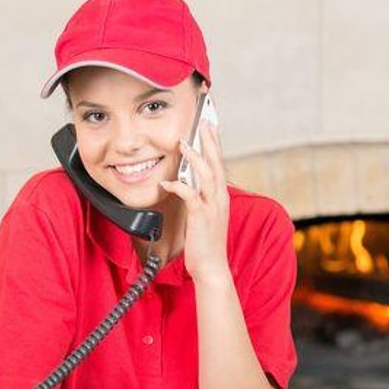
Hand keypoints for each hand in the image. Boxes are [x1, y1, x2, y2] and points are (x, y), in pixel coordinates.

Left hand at [160, 121, 230, 286]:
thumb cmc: (206, 243)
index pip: (219, 165)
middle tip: (204, 122)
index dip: (215, 145)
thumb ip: (199, 198)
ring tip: (184, 143)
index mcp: (220, 197)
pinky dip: (179, 186)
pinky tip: (168, 182)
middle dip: (210, 141)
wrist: (212, 266)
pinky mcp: (201, 217)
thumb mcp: (205, 216)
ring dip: (195, 158)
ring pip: (206, 175)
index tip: (210, 127)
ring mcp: (212, 207)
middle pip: (216, 163)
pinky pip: (190, 196)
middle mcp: (219, 199)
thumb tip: (188, 184)